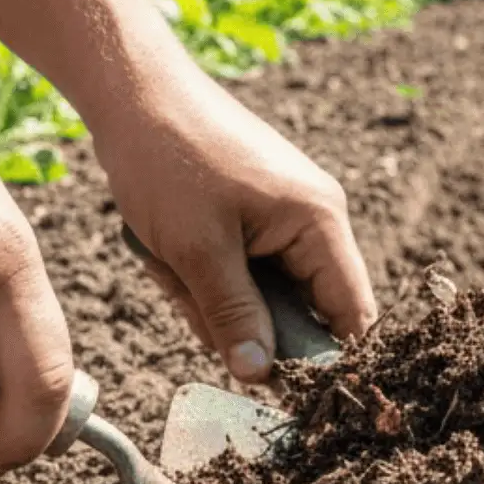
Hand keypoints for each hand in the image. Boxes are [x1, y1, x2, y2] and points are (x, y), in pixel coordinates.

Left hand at [88, 62, 376, 383]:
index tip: (285, 391)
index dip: (327, 358)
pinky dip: (205, 274)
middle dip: (244, 319)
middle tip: (191, 298)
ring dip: (214, 295)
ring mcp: (285, 213)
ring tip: (169, 263)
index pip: (352, 312)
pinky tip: (169, 253)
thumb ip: (235, 317)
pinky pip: (242, 269)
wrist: (131, 92)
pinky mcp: (255, 211)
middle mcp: (315, 217)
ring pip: (264, 293)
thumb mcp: (198, 251)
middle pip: (304, 308)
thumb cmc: (168, 160)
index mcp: (320, 221)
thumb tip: (262, 376)